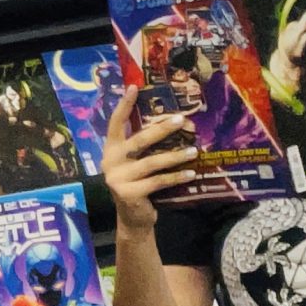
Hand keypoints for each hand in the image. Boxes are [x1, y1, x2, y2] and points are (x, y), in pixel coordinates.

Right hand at [99, 93, 196, 234]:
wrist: (132, 219)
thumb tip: (171, 124)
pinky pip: (158, 181)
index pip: (115, 123)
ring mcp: (118, 178)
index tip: (134, 87)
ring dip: (175, 156)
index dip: (124, 105)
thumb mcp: (136, 164)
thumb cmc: (139, 185)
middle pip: (139, 141)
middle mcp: (110, 161)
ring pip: (152, 162)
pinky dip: (176, 177)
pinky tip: (190, 173)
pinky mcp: (128, 193)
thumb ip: (143, 149)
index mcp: (111, 150)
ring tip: (194, 151)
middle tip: (182, 119)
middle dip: (161, 129)